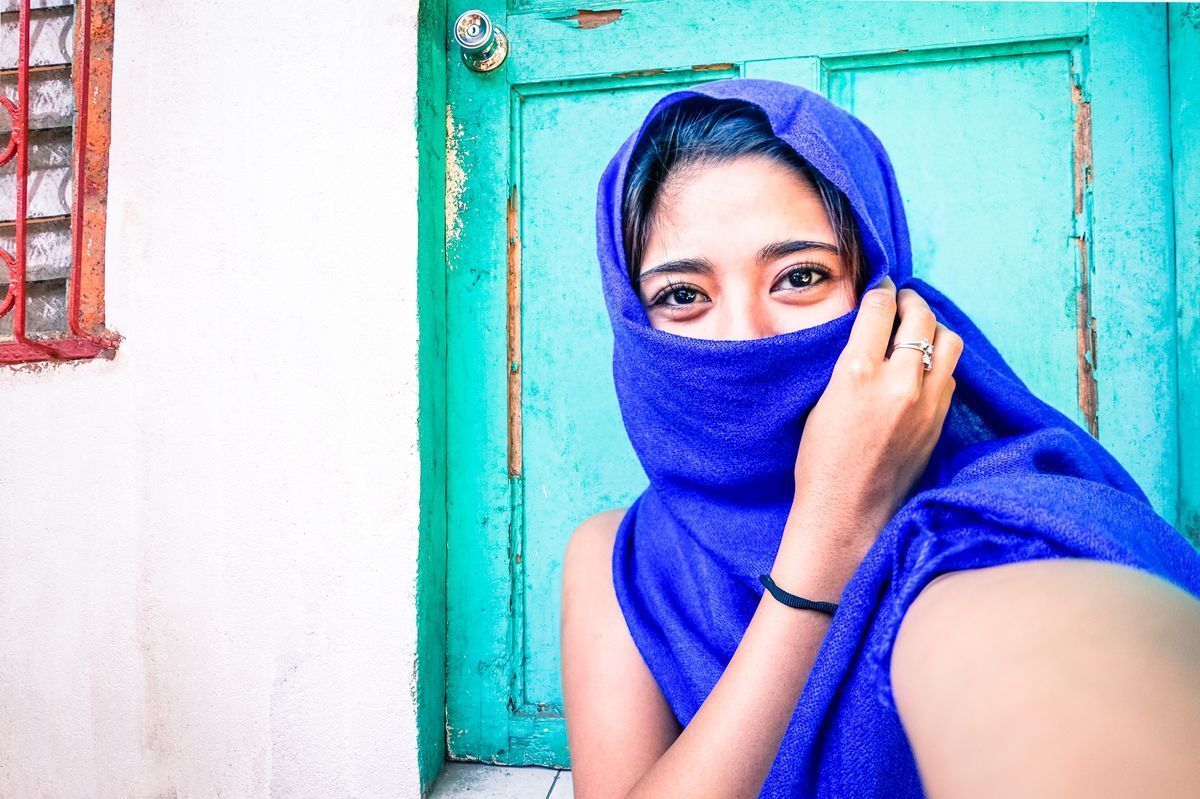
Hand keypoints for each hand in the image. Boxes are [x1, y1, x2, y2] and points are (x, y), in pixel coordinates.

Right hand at [785, 275, 961, 573]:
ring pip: (948, 341)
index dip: (880, 291)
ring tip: (918, 329)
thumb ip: (850, 360)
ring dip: (934, 328)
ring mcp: (926, 403)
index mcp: (858, 373)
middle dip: (911, 301)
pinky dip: (939, 361)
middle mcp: (898, 383)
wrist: (847, 513)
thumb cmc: (820, 460)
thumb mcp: (822, 398)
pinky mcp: (940, 421)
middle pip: (921, 317)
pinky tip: (923, 365)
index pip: (880, 308)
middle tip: (901, 301)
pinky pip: (950, 374)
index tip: (879, 288)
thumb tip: (869, 327)